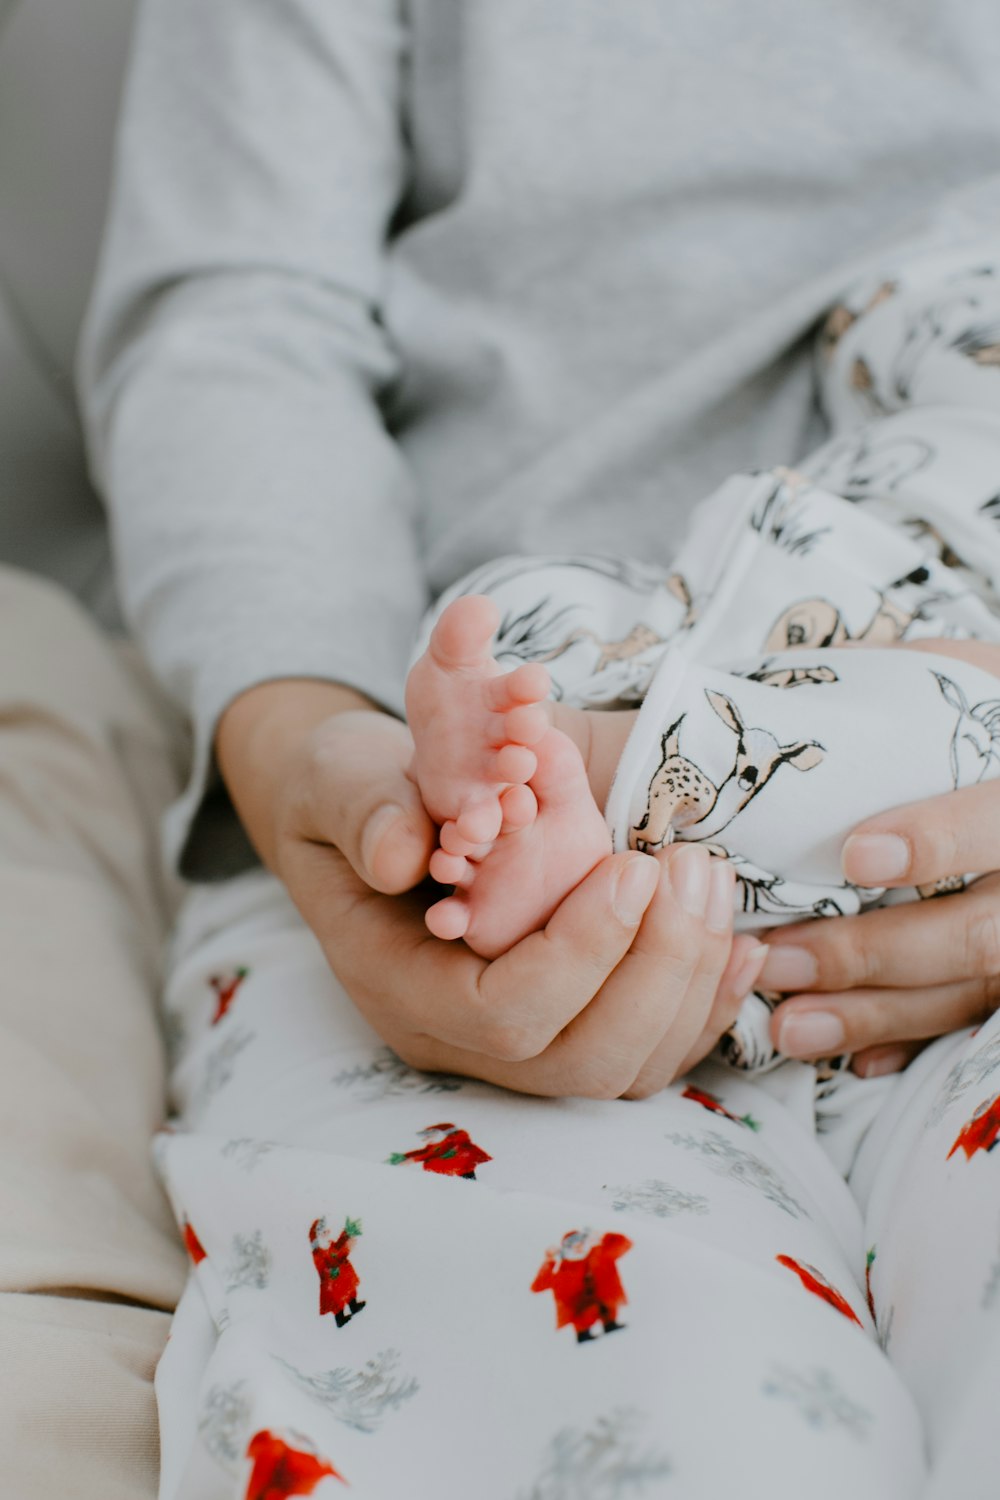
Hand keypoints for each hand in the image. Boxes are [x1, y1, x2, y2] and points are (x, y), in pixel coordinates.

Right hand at [217, 681, 767, 1097]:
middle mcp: (458, 1036)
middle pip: (581, 1059)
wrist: (364, 813)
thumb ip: (365, 811)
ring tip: (711, 881)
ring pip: (626, 1066)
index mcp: (399, 983)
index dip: (581, 952)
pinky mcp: (562, 1024)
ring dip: (691, 983)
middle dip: (657, 971)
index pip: (504, 1015)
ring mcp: (514, 1044)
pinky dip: (704, 1002)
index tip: (631, 867)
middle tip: (687, 870)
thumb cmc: (352, 791)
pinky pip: (648, 1049)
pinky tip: (740, 940)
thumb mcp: (340, 781)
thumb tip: (399, 855)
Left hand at [759, 638, 999, 1076]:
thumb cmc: (977, 706)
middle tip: (781, 959)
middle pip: (982, 933)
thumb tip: (767, 701)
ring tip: (788, 1024)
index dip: (939, 840)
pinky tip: (849, 1055)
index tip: (857, 857)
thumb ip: (882, 689)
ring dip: (875, 1014)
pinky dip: (907, 1041)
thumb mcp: (946, 676)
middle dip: (875, 954)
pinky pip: (970, 1025)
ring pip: (971, 992)